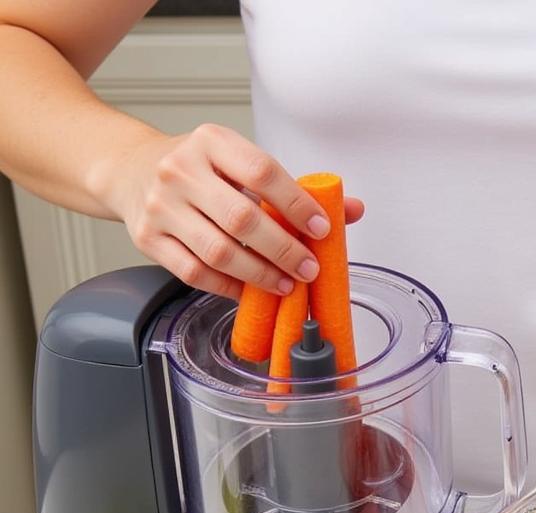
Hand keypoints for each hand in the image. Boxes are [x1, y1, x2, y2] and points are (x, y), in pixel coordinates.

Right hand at [99, 123, 363, 299]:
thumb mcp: (240, 161)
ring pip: (218, 252)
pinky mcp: (148, 240)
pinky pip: (195, 273)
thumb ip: (294, 188)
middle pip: (242, 219)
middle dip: (284, 250)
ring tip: (286, 285)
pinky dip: (228, 288)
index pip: (262, 172)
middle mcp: (180, 170)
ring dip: (260, 275)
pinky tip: (251, 292)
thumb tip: (350, 211)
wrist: (129, 169)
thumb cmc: (198, 169)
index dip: (297, 205)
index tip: (321, 229)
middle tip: (309, 268)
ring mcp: (161, 207)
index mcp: (211, 142)